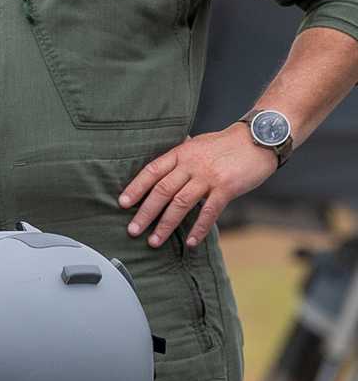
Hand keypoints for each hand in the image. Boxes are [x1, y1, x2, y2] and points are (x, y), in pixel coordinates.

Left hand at [119, 125, 277, 248]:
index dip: (135, 188)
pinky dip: (198, 228)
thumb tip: (162, 167)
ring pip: (180, 203)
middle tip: (132, 230)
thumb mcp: (197, 143)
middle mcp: (190, 165)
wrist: (258, 138)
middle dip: (145, 212)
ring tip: (154, 240)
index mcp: (180, 153)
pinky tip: (191, 242)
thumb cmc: (226, 144)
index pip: (151, 171)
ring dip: (166, 224)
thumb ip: (180, 156)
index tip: (122, 203)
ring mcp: (208, 177)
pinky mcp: (227, 188)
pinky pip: (209, 212)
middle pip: (161, 190)